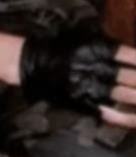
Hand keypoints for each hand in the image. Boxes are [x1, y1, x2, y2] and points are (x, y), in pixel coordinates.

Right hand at [19, 29, 135, 125]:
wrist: (31, 62)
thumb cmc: (60, 47)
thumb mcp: (84, 37)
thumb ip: (111, 46)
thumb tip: (135, 57)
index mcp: (98, 49)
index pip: (132, 56)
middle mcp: (96, 68)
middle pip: (134, 77)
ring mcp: (90, 87)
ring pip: (128, 96)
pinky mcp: (84, 103)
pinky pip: (112, 114)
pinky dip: (129, 118)